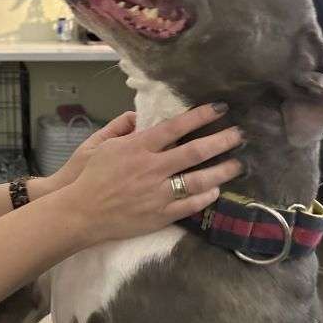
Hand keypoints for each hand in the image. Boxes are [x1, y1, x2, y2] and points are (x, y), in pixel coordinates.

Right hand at [63, 103, 243, 243]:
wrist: (82, 212)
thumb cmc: (90, 176)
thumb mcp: (100, 146)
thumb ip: (121, 129)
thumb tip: (138, 117)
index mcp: (137, 148)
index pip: (174, 127)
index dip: (199, 116)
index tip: (219, 108)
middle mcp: (151, 168)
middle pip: (194, 152)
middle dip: (221, 141)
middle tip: (240, 135)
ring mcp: (158, 193)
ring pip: (198, 180)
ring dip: (222, 171)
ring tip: (238, 164)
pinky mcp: (160, 214)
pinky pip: (190, 204)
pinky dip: (206, 196)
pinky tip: (216, 190)